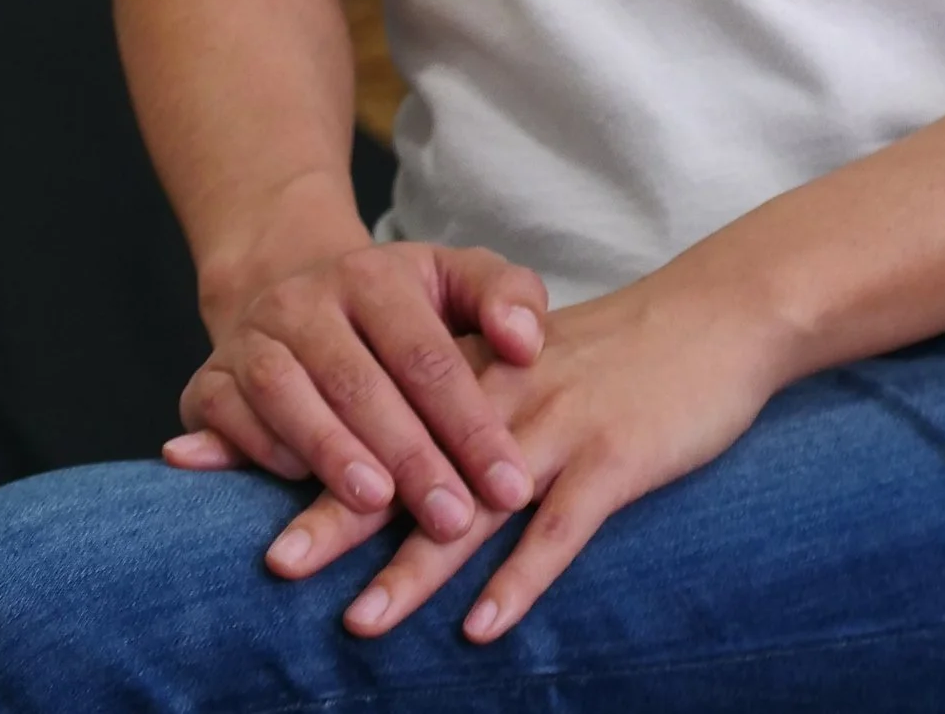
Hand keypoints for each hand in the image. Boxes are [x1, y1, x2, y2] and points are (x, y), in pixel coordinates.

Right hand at [166, 237, 549, 543]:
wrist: (288, 290)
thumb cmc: (396, 309)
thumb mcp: (455, 283)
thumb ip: (508, 298)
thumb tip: (528, 343)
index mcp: (375, 275)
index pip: (429, 356)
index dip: (472, 424)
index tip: (512, 487)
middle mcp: (307, 301)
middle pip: (361, 382)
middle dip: (411, 456)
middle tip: (454, 520)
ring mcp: (253, 338)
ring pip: (288, 394)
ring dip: (331, 452)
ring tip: (377, 504)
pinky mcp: (208, 380)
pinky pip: (228, 415)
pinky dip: (260, 449)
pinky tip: (296, 490)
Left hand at [260, 266, 785, 643]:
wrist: (714, 315)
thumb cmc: (618, 352)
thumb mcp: (529, 362)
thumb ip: (465, 402)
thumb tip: (397, 455)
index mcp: (472, 373)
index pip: (371, 414)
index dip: (302, 448)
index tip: (229, 479)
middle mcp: (500, 397)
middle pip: (405, 464)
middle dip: (337, 518)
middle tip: (273, 564)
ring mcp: (556, 428)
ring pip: (471, 507)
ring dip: (415, 569)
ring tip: (359, 623)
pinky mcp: (612, 459)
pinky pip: (559, 530)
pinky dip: (521, 581)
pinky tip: (485, 628)